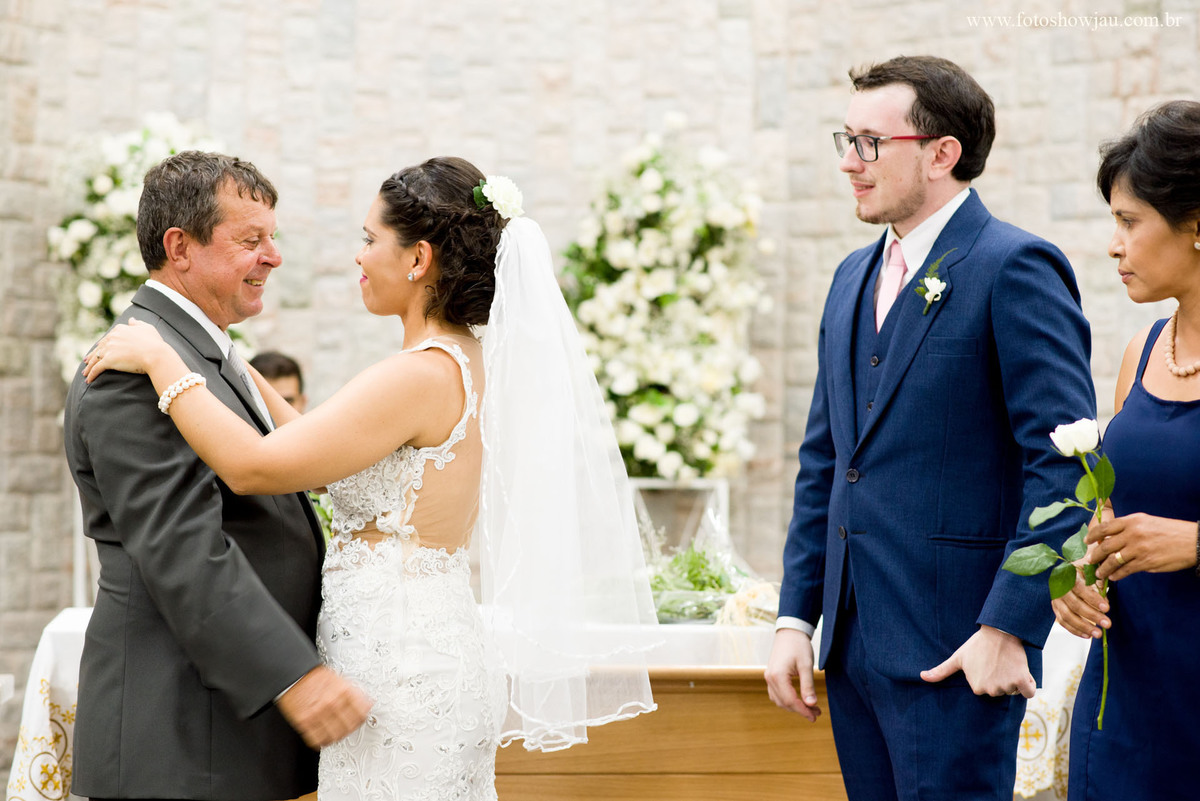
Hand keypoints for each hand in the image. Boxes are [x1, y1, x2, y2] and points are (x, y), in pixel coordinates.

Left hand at [82, 318, 167, 381]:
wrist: (155, 354)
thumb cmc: (154, 342)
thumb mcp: (147, 328)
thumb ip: (137, 323)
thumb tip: (131, 319)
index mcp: (120, 329)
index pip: (108, 338)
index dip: (102, 344)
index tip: (98, 349)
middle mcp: (112, 338)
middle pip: (99, 348)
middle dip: (92, 355)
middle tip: (87, 361)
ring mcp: (109, 349)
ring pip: (95, 358)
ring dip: (89, 366)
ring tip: (85, 373)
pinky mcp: (108, 360)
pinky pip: (97, 368)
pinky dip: (91, 374)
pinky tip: (88, 380)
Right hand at [275, 665, 371, 748]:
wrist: (294, 675)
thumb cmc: (315, 677)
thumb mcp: (339, 680)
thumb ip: (353, 693)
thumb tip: (367, 704)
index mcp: (343, 691)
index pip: (361, 713)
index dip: (362, 718)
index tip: (361, 719)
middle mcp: (332, 703)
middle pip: (349, 727)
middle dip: (351, 729)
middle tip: (348, 728)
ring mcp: (318, 714)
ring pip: (335, 736)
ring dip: (337, 737)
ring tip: (336, 733)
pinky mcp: (304, 722)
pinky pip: (317, 739)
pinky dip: (322, 741)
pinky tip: (323, 737)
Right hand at [764, 628, 821, 721]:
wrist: (790, 631)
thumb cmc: (799, 646)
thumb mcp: (806, 665)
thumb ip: (808, 686)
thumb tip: (811, 704)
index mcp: (778, 676)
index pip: (790, 700)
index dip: (803, 711)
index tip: (816, 716)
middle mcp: (770, 678)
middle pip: (784, 703)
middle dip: (800, 710)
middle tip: (817, 713)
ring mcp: (768, 677)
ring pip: (779, 700)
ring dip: (794, 706)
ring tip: (810, 707)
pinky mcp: (771, 675)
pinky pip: (776, 694)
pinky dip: (787, 700)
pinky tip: (799, 700)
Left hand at [920, 625, 1034, 697]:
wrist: (999, 631)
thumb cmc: (977, 644)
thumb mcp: (958, 657)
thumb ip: (941, 670)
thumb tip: (922, 676)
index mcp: (976, 687)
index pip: (987, 689)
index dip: (989, 677)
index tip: (987, 665)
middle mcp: (991, 690)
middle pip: (1001, 690)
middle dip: (1001, 679)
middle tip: (998, 662)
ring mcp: (1006, 685)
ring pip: (1014, 689)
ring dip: (1014, 679)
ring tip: (1006, 663)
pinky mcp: (1021, 680)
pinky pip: (1028, 693)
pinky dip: (1028, 686)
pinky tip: (1022, 673)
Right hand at [1051, 559, 1108, 638]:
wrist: (1070, 571)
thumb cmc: (1085, 570)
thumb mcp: (1093, 570)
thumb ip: (1099, 583)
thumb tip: (1104, 603)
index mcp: (1068, 574)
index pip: (1080, 588)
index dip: (1093, 599)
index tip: (1107, 608)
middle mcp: (1059, 587)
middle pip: (1074, 604)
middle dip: (1092, 616)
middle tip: (1108, 624)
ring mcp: (1056, 599)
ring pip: (1067, 616)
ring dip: (1083, 627)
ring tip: (1098, 634)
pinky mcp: (1056, 608)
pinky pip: (1063, 621)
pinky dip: (1075, 630)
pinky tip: (1088, 635)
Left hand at [1086, 513, 1198, 580]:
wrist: (1192, 541)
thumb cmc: (1169, 531)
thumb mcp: (1146, 521)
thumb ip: (1128, 527)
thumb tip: (1109, 537)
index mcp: (1132, 521)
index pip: (1105, 527)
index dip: (1092, 535)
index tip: (1086, 542)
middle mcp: (1133, 533)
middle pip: (1105, 545)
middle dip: (1095, 555)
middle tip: (1090, 561)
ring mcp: (1138, 549)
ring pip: (1112, 560)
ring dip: (1103, 568)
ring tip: (1099, 573)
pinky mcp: (1146, 562)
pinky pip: (1125, 570)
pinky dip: (1116, 575)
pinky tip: (1113, 577)